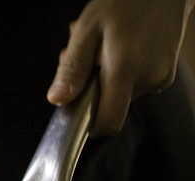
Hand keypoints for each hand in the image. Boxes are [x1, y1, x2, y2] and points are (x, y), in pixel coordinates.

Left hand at [47, 0, 193, 135]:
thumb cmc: (127, 1)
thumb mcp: (88, 30)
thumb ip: (72, 68)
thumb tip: (58, 99)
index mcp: (126, 71)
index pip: (108, 122)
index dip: (89, 125)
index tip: (76, 111)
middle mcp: (148, 79)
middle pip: (109, 105)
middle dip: (90, 86)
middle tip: (84, 55)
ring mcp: (160, 77)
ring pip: (120, 92)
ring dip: (103, 74)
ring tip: (101, 44)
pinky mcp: (165, 73)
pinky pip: (134, 82)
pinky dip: (119, 70)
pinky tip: (116, 47)